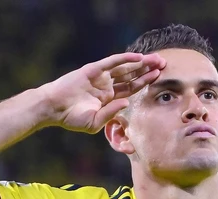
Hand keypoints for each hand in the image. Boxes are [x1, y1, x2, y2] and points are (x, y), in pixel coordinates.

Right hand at [41, 52, 164, 132]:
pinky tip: (138, 57)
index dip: (145, 83)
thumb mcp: (95, 122)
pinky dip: (125, 59)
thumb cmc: (72, 118)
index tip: (159, 78)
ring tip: (155, 59)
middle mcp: (107, 86)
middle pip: (132, 76)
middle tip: (163, 64)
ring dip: (140, 63)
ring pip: (125, 68)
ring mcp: (101, 77)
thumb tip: (126, 104)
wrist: (54, 108)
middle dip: (147, 70)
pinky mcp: (93, 70)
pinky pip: (112, 62)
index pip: (131, 89)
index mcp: (109, 99)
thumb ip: (111, 113)